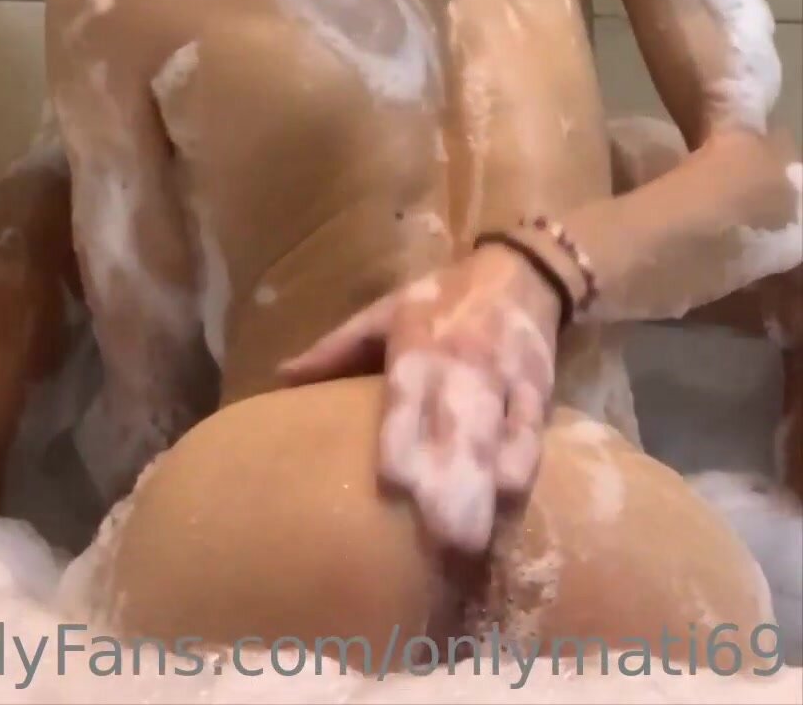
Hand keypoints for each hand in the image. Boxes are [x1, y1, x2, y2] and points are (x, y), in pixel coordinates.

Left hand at [277, 245, 562, 552]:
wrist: (518, 271)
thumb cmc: (439, 300)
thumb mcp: (383, 313)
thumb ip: (337, 350)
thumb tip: (280, 379)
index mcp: (418, 345)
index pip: (410, 396)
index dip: (404, 440)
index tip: (394, 486)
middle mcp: (462, 365)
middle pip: (458, 427)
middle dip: (451, 483)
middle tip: (441, 542)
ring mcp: (505, 380)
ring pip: (498, 438)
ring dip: (486, 490)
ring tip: (474, 546)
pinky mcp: (539, 391)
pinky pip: (532, 435)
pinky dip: (522, 470)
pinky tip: (509, 508)